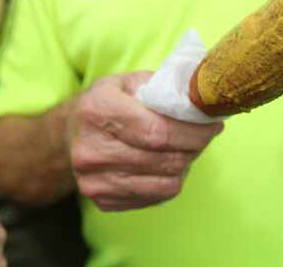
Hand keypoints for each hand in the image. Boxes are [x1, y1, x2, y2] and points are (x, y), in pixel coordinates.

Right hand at [66, 71, 223, 210]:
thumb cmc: (108, 102)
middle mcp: (91, 150)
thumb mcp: (129, 82)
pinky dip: (170, 181)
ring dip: (185, 165)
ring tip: (187, 148)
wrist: (69, 133)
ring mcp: (94, 180)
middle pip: (164, 159)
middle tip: (205, 135)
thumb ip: (164, 87)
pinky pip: (155, 198)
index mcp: (98, 111)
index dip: (193, 132)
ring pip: (165, 183)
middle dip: (195, 147)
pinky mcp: (102, 200)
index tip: (213, 125)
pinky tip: (168, 164)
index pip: (158, 131)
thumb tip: (201, 97)